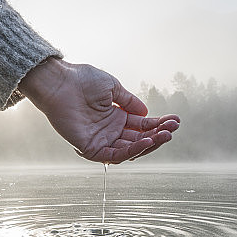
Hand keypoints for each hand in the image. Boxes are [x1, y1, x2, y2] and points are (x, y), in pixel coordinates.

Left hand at [18, 58, 179, 163]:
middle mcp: (110, 131)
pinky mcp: (90, 148)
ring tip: (164, 136)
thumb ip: (129, 101)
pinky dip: (131, 150)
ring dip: (148, 144)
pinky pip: (113, 155)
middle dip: (158, 135)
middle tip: (172, 129)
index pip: (142, 126)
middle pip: (139, 139)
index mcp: (116, 117)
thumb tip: (146, 113)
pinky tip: (146, 141)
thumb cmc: (82, 80)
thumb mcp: (113, 88)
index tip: (175, 121)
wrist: (60, 82)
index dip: (159, 124)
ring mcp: (101, 140)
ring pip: (129, 150)